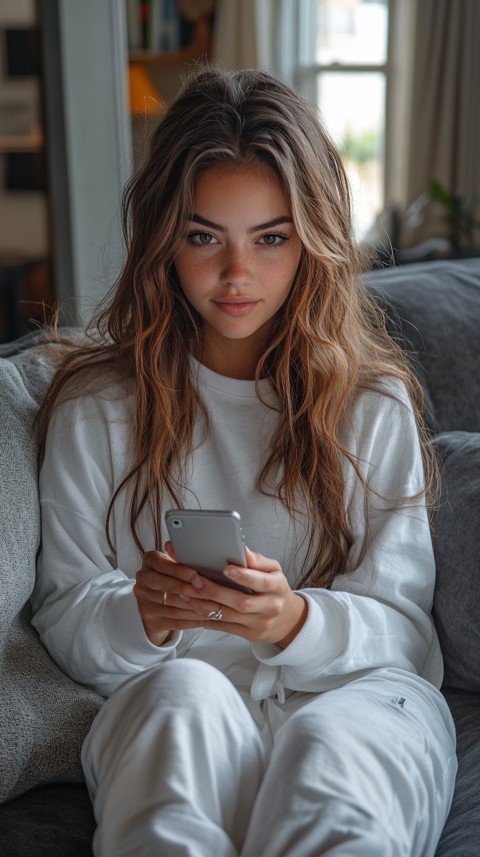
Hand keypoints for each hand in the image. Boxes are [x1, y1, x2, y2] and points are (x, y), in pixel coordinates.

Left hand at [134, 545, 307, 648]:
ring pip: (228, 616)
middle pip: (241, 602)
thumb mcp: (273, 570)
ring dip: (205, 605)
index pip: (261, 582)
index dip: (243, 576)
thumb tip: (242, 550)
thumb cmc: (274, 588)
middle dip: (215, 591)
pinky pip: (225, 627)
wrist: (287, 619)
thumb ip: (258, 560)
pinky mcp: (250, 635)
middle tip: (195, 580)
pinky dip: (208, 618)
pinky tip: (194, 608)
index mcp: (277, 587)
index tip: (226, 568)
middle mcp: (270, 607)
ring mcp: (260, 624)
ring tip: (186, 594)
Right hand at [134, 548, 232, 645]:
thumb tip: (204, 557)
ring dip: (192, 606)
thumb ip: (185, 562)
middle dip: (185, 588)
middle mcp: (141, 582)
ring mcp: (144, 603)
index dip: (177, 570)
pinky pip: (174, 621)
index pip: (159, 563)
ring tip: (211, 606)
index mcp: (148, 562)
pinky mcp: (150, 621)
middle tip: (206, 592)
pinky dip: (192, 620)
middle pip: (160, 584)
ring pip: (169, 605)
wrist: (159, 606)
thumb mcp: (177, 567)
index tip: (195, 575)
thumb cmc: (175, 579)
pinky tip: (205, 617)